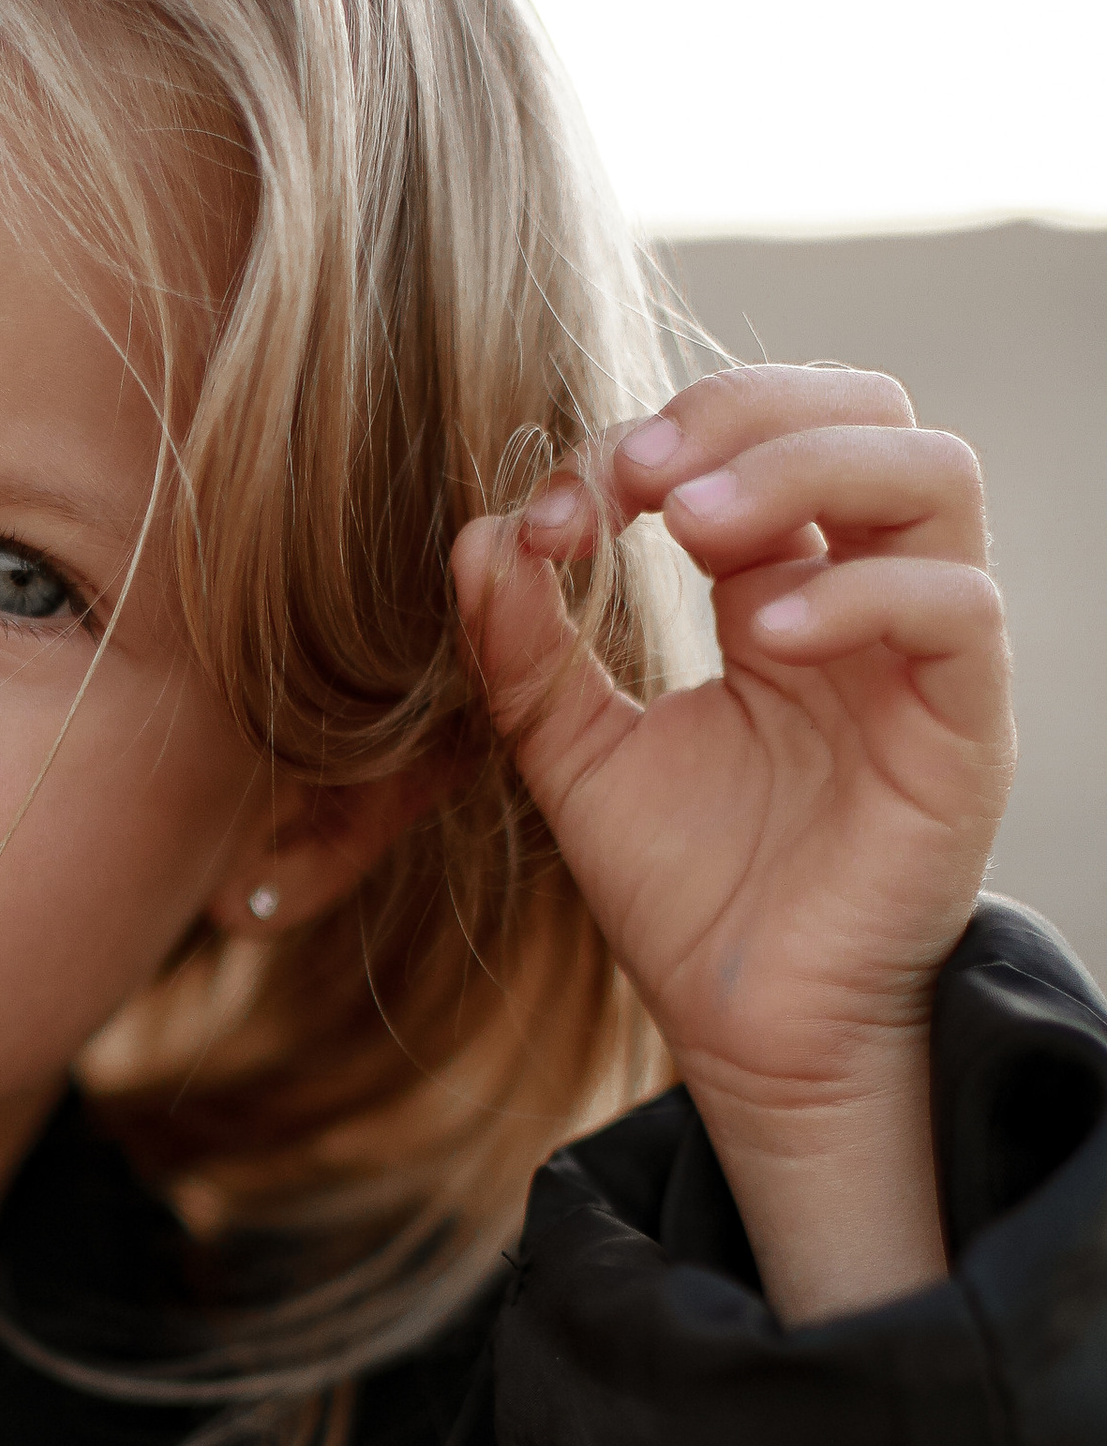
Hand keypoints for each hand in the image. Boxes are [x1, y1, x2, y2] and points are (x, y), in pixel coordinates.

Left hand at [454, 366, 1015, 1321]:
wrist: (751, 1036)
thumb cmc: (686, 899)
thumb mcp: (575, 761)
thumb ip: (526, 654)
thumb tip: (480, 532)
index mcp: (777, 591)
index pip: (744, 443)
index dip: (644, 447)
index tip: (552, 517)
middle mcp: (864, 601)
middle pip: (863, 410)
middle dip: (744, 412)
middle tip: (636, 477)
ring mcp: (923, 657)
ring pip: (933, 473)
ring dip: (806, 468)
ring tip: (692, 527)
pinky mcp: (966, 729)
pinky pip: (957, 608)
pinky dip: (866, 593)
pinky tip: (771, 637)